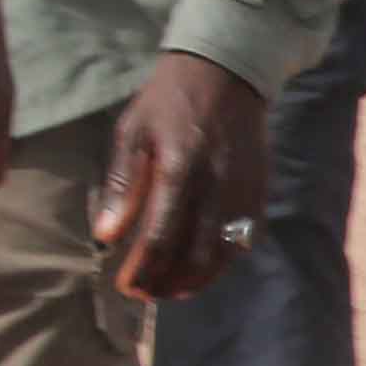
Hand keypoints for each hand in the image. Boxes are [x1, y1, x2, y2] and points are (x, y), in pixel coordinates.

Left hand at [91, 50, 271, 301]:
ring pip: (222, 255)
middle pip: (193, 254)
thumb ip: (120, 184)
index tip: (127, 286)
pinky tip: (200, 269)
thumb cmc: (167, 102)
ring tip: (169, 290)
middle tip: (145, 293)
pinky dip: (222, 262)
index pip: (160, 236)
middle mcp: (216, 184)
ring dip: (195, 280)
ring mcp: (243, 190)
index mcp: (179, 168)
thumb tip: (105, 235)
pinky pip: (244, 240)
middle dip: (167, 282)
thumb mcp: (132, 132)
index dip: (143, 269)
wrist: (226, 73)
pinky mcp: (259, 191)